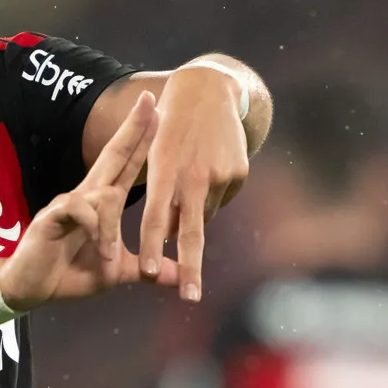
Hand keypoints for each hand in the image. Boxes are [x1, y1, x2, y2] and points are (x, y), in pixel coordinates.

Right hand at [0, 92, 159, 310]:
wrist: (29, 288)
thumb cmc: (68, 273)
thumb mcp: (116, 273)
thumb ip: (148, 270)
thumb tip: (181, 278)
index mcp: (101, 202)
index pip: (125, 164)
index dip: (141, 139)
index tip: (157, 112)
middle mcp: (86, 195)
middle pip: (113, 154)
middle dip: (132, 129)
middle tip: (149, 101)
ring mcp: (68, 203)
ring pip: (105, 194)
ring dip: (112, 228)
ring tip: (108, 257)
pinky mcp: (52, 216)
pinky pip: (81, 210)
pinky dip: (96, 231)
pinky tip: (99, 250)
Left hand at [138, 64, 252, 302]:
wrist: (208, 90)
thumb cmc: (169, 125)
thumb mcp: (154, 153)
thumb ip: (159, 194)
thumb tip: (170, 236)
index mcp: (163, 169)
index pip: (153, 215)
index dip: (149, 246)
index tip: (149, 273)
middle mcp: (192, 175)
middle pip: (189, 231)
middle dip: (190, 268)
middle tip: (191, 297)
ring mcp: (218, 175)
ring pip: (204, 215)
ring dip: (194, 214)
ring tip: (190, 182)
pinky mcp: (238, 173)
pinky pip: (221, 200)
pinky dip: (212, 197)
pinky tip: (209, 171)